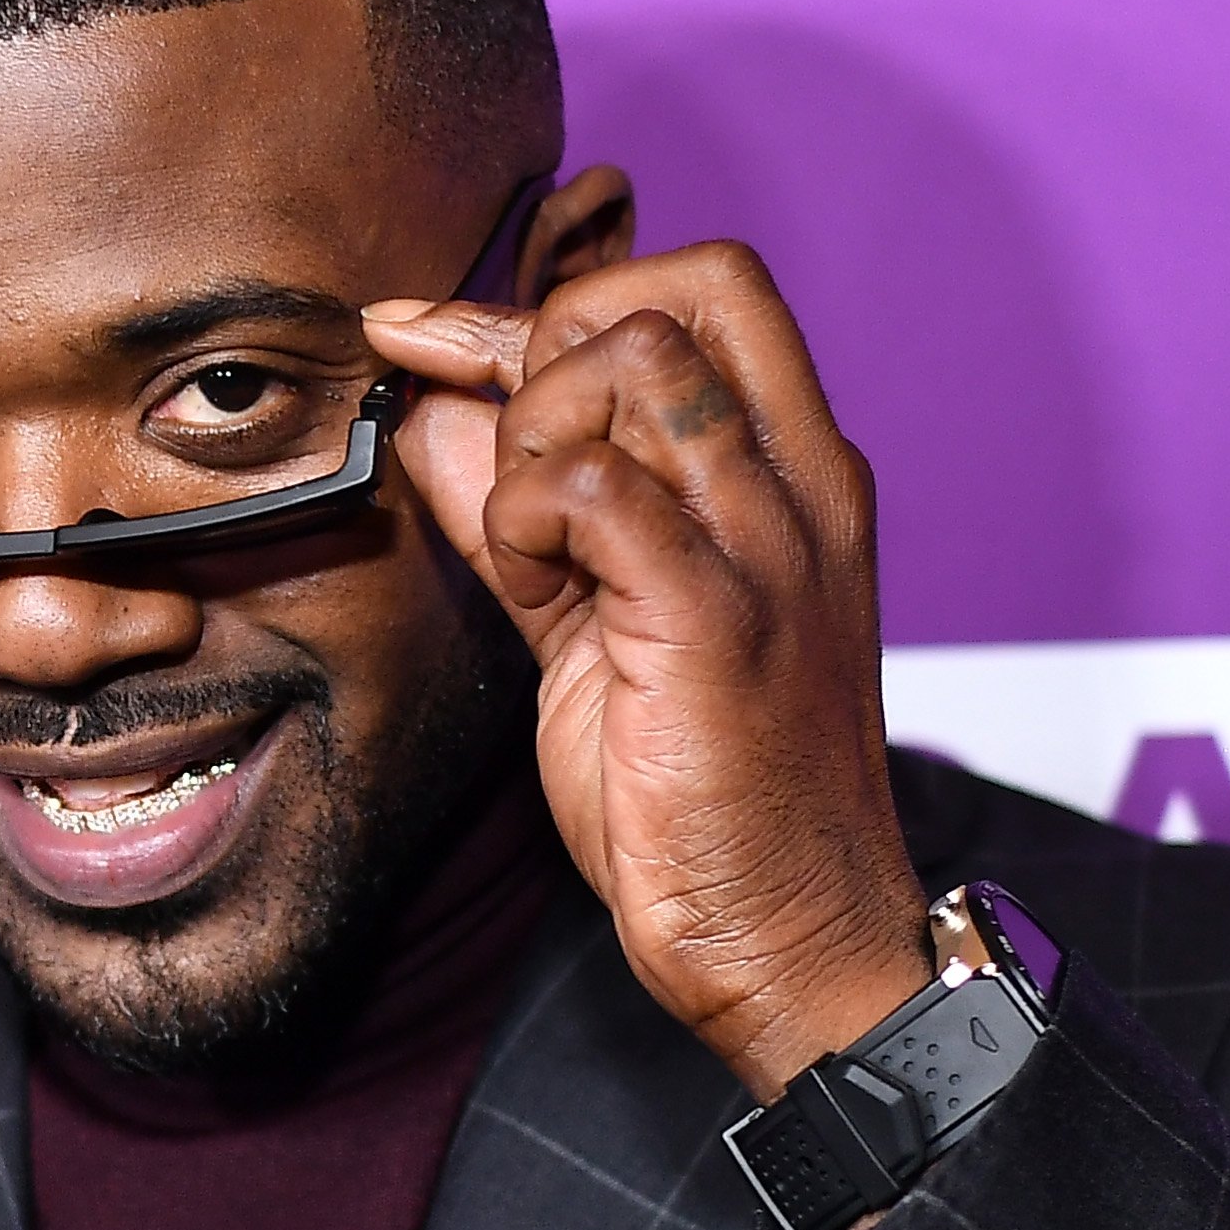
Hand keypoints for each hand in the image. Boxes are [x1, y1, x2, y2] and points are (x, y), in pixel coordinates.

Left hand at [364, 245, 931, 1102]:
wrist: (790, 943)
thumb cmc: (708, 800)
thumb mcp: (602, 622)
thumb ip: (531, 510)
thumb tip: (434, 410)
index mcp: (799, 477)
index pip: (699, 293)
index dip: (540, 302)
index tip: (425, 340)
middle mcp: (803, 487)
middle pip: (683, 286)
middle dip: (550, 340)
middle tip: (509, 464)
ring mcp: (769, 546)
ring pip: (637, 359)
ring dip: (537, 427)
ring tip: (530, 543)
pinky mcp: (715, 619)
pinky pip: (595, 484)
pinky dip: (527, 512)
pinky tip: (531, 584)